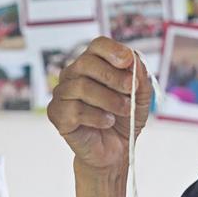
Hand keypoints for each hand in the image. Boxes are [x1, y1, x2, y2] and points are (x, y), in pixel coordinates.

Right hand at [47, 37, 151, 170]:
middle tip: (130, 89)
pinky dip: (97, 116)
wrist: (115, 151)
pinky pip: (75, 109)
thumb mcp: (140, 96)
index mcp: (93, 65)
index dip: (113, 50)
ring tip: (123, 110)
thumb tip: (133, 60)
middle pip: (86, 62)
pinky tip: (107, 122)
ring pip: (81, 86)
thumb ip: (139, 76)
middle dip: (113, 76)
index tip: (128, 61)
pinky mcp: (57, 114)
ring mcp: (62, 94)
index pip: (97, 45)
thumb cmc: (124, 119)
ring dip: (109, 99)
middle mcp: (73, 75)